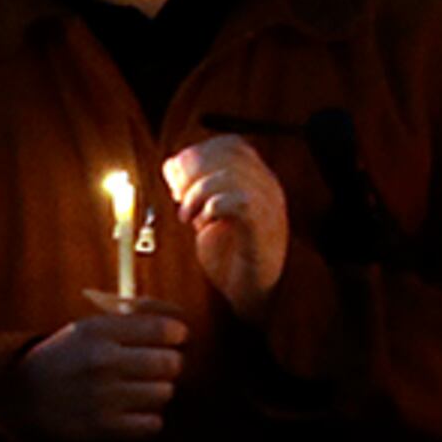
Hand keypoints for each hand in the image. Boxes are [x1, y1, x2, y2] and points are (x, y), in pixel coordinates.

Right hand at [15, 307, 186, 441]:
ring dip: (158, 391)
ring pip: (165, 393)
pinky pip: (152, 424)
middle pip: (171, 363)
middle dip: (169, 364)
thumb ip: (131, 320)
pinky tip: (133, 411)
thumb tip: (178, 325)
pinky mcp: (101, 427)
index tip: (174, 339)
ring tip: (140, 389)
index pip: (164, 330)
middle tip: (158, 366)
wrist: (19, 394)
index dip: (176, 334)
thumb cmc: (64, 356)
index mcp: (100, 330)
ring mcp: (103, 396)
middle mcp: (103, 361)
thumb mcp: (89, 326)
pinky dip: (148, 419)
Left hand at [164, 133, 291, 318]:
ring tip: (187, 215)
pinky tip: (204, 223)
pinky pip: (239, 202)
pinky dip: (213, 207)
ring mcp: (269, 207)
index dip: (199, 154)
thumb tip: (173, 164)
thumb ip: (197, 189)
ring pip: (231, 175)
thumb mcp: (209, 216)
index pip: (231, 144)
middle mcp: (268, 188)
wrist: (253, 297)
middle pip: (229, 154)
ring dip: (198, 192)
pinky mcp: (262, 230)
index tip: (176, 178)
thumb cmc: (231, 258)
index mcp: (258, 180)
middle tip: (178, 195)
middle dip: (193, 170)